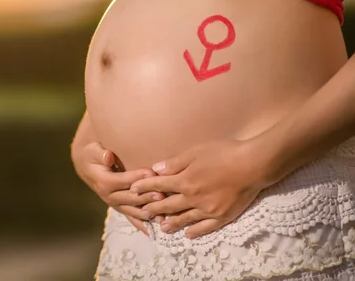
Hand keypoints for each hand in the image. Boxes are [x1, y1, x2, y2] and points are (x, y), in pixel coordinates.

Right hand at [71, 142, 165, 233]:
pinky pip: (131, 217)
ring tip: (162, 214)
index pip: (123, 180)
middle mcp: (109, 196)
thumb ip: (101, 154)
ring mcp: (115, 204)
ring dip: (148, 212)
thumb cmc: (91, 155)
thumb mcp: (92, 151)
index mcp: (104, 182)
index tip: (152, 173)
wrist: (86, 166)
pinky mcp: (119, 207)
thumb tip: (108, 157)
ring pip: (133, 210)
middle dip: (147, 196)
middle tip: (162, 194)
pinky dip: (142, 224)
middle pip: (131, 197)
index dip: (137, 177)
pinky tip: (154, 231)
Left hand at [130, 138, 266, 238]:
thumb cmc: (224, 153)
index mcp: (184, 180)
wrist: (253, 165)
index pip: (158, 186)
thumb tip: (156, 169)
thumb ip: (175, 163)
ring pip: (184, 219)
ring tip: (161, 227)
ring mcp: (207, 209)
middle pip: (168, 205)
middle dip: (153, 209)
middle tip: (142, 212)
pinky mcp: (222, 216)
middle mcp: (193, 198)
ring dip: (170, 223)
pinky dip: (194, 232)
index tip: (132, 190)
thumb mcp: (195, 152)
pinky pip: (205, 228)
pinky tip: (187, 234)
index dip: (144, 188)